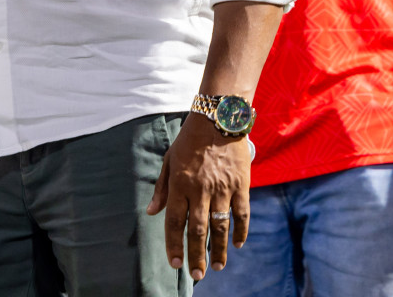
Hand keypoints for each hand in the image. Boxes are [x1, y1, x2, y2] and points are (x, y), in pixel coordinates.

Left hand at [146, 112, 249, 280]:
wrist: (218, 118)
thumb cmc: (189, 140)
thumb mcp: (169, 160)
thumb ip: (161, 189)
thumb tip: (150, 213)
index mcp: (180, 184)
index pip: (175, 222)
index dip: (174, 245)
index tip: (174, 263)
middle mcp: (200, 189)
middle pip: (198, 230)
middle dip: (196, 255)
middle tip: (197, 274)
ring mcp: (222, 188)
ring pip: (221, 227)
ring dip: (218, 250)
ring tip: (216, 267)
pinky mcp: (241, 185)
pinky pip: (242, 214)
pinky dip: (240, 231)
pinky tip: (236, 244)